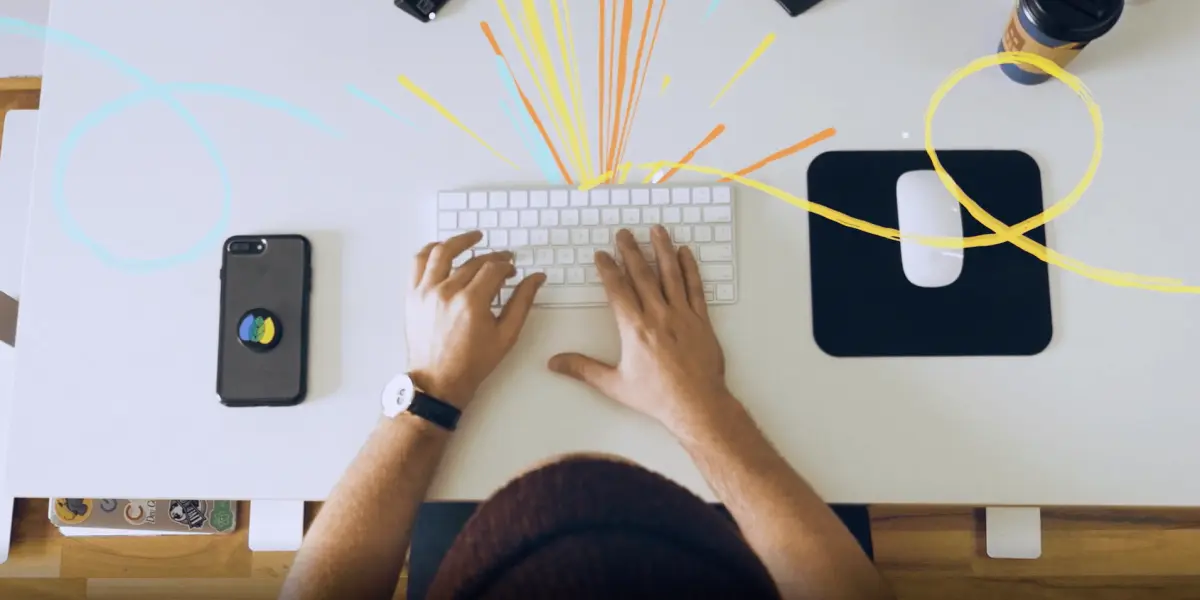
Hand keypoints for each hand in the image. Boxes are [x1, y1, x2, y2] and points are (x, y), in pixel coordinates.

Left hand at [407, 231, 545, 408]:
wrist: (439, 381)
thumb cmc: (472, 362)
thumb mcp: (506, 335)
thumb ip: (522, 302)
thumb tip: (536, 278)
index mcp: (471, 303)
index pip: (493, 268)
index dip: (507, 265)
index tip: (512, 270)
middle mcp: (447, 292)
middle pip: (473, 261)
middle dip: (492, 258)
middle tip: (502, 261)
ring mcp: (426, 292)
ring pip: (443, 253)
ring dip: (460, 241)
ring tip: (474, 237)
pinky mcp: (413, 295)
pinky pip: (419, 262)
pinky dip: (431, 250)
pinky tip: (442, 247)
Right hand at [548, 225, 730, 431]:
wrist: (697, 405)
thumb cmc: (657, 397)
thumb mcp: (614, 384)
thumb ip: (583, 369)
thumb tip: (555, 363)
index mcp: (635, 329)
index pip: (618, 290)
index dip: (608, 269)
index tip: (602, 255)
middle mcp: (658, 316)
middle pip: (642, 275)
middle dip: (631, 251)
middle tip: (624, 234)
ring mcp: (682, 315)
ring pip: (670, 274)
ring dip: (662, 250)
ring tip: (656, 230)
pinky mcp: (701, 321)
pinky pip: (695, 288)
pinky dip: (690, 269)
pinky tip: (685, 254)